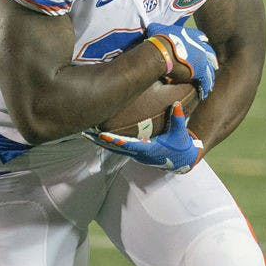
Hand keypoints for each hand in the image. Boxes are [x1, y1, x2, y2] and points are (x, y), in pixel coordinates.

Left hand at [83, 102, 202, 173]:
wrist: (180, 160)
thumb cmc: (180, 146)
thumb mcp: (180, 134)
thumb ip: (178, 120)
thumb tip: (177, 105)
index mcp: (148, 149)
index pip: (128, 145)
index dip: (115, 141)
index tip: (102, 136)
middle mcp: (138, 153)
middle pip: (115, 148)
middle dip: (100, 141)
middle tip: (86, 133)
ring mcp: (134, 153)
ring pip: (113, 149)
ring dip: (99, 142)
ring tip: (85, 133)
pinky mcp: (133, 151)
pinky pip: (116, 147)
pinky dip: (105, 142)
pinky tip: (94, 136)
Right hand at [146, 22, 217, 98]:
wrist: (162, 51)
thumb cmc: (159, 40)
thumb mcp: (158, 29)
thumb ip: (157, 27)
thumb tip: (149, 25)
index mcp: (191, 35)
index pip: (200, 37)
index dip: (201, 41)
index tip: (204, 43)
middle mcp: (199, 46)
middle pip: (209, 53)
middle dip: (211, 59)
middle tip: (214, 64)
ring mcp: (201, 58)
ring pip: (209, 68)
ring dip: (210, 75)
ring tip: (210, 82)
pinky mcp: (200, 70)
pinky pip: (205, 80)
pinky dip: (205, 86)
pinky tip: (205, 92)